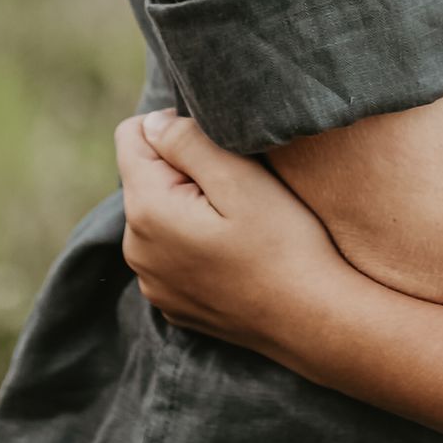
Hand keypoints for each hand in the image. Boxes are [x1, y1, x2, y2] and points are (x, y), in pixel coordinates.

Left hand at [116, 111, 357, 364]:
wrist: (310, 319)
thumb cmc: (283, 244)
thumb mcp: (241, 180)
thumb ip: (188, 142)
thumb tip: (153, 122)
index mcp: (147, 211)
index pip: (131, 135)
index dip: (176, 128)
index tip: (220, 150)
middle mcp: (136, 248)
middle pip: (145, 175)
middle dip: (183, 168)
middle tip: (239, 189)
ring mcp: (151, 281)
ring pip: (158, 213)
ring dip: (189, 204)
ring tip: (240, 222)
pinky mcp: (170, 301)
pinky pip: (171, 250)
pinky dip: (195, 240)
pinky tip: (235, 254)